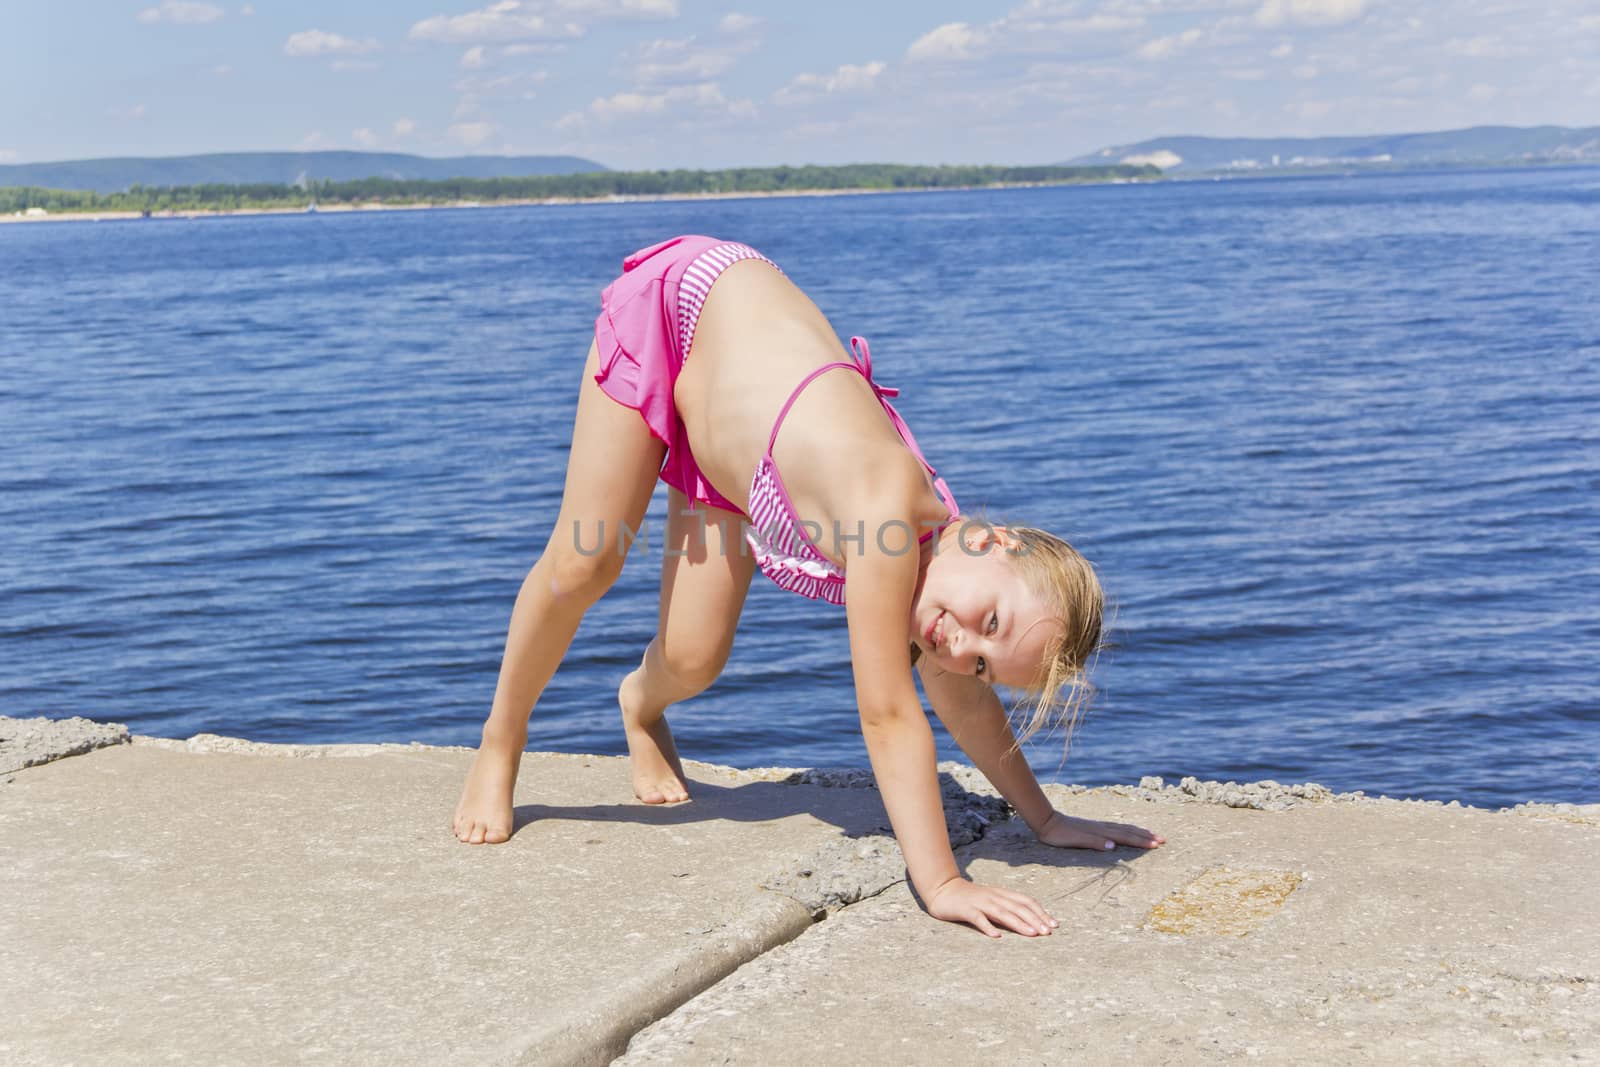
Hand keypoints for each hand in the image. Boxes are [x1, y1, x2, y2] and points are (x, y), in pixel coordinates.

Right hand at [924, 877, 1058, 938]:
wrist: (943, 891)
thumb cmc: (970, 899)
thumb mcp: (992, 900)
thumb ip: (1008, 908)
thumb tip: (1031, 921)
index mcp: (1002, 894)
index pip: (1026, 901)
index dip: (1041, 912)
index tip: (1054, 925)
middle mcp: (994, 896)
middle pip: (1018, 907)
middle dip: (1035, 920)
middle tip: (1048, 932)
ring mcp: (980, 903)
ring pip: (1002, 913)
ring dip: (1019, 924)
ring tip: (1032, 934)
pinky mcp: (966, 910)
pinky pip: (978, 918)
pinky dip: (988, 927)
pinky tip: (997, 937)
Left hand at [1035, 810, 1165, 850]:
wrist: (1047, 821)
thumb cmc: (1060, 835)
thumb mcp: (1075, 840)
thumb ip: (1094, 842)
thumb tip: (1113, 846)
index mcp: (1101, 832)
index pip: (1125, 837)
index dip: (1141, 841)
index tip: (1156, 844)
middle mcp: (1103, 827)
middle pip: (1128, 831)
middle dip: (1146, 836)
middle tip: (1163, 840)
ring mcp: (1099, 826)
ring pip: (1124, 828)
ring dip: (1139, 832)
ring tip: (1152, 834)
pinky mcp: (1094, 826)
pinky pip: (1116, 827)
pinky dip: (1127, 829)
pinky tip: (1128, 831)